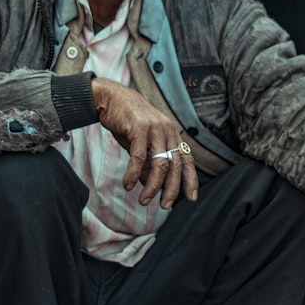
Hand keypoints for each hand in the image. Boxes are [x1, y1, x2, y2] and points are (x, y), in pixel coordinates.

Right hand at [90, 77, 198, 208]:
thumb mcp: (143, 144)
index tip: (191, 198)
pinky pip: (139, 157)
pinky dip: (134, 174)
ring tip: (143, 200)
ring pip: (159, 164)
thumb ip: (150, 162)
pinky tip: (128, 185)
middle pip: (175, 165)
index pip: (187, 160)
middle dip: (171, 189)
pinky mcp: (139, 128)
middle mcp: (168, 131)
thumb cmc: (129, 123)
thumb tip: (154, 186)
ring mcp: (155, 129)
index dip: (191, 180)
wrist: (113, 98)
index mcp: (172, 134)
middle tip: (164, 206)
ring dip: (152, 186)